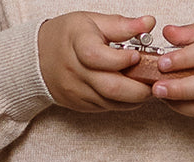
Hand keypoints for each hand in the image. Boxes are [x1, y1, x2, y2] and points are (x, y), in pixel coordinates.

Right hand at [38, 12, 155, 110]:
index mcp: (77, 44)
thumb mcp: (91, 21)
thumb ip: (121, 25)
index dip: (122, 60)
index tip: (138, 56)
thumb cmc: (68, 36)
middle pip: (110, 88)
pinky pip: (107, 108)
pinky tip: (132, 93)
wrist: (39, 59)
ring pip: (111, 102)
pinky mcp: (81, 105)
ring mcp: (78, 92)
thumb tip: (148, 23)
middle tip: (154, 81)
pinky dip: (123, 103)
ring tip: (147, 87)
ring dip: (134, 98)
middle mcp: (76, 71)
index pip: (99, 57)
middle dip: (138, 88)